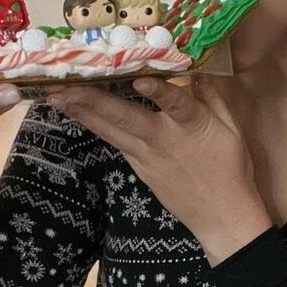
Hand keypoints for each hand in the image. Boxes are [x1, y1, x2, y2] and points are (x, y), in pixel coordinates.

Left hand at [42, 75, 273, 263]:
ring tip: (55, 97)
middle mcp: (163, 139)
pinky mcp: (138, 168)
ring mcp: (146, 156)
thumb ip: (211, 97)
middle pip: (125, 117)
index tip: (139, 78)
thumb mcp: (231, 129)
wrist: (221, 217)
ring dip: (82, 113)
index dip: (159, 91)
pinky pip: (115, 142)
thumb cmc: (231, 170)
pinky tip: (77, 114)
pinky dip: (96, 126)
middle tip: (62, 85)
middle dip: (92, 100)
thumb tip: (196, 69)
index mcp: (192, 126)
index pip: (175, 104)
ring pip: (110, 130)